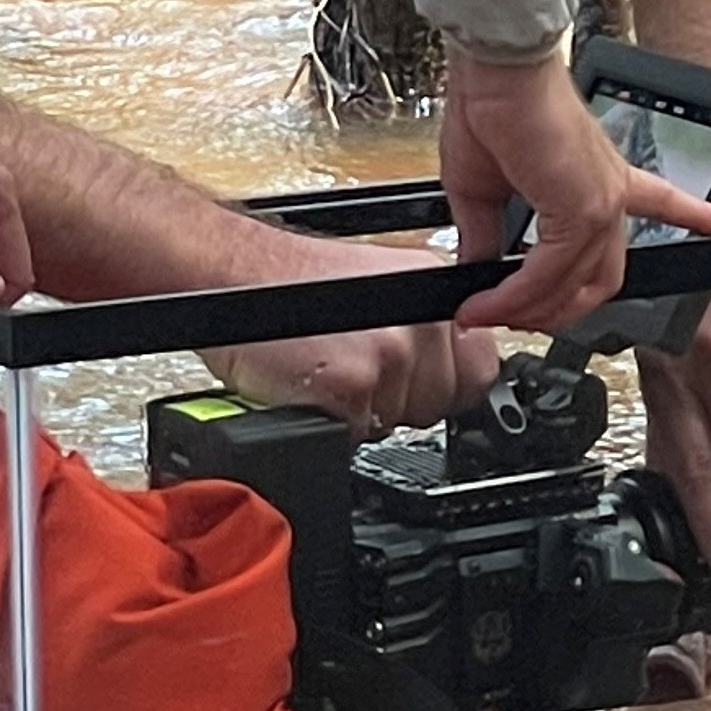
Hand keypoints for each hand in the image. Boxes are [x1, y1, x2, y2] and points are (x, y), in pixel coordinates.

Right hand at [201, 234, 493, 437]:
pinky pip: (358, 433)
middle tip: (355, 374)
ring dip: (364, 414)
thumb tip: (449, 369)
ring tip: (329, 373)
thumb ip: (421, 325)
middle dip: (400, 404)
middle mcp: (421, 321)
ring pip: (400, 423)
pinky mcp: (354, 384)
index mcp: (433, 287)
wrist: (230, 277)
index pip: (480, 370)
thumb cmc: (287, 283)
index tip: (421, 385)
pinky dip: (332, 423)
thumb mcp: (378, 287)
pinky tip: (311, 387)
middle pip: (440, 405)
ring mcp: (391, 353)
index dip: (446, 387)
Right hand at [434, 52, 710, 332]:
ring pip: (576, 284)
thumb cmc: (493, 105)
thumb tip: (478, 273)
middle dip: (560, 310)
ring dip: (527, 309)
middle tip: (516, 317)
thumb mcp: (484, 187)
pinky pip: (548, 273)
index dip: (697, 215)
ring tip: (485, 311)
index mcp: (601, 176)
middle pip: (604, 278)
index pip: (663, 201)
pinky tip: (489, 303)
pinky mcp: (582, 207)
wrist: (497, 69)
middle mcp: (610, 190)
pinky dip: (515, 296)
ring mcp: (602, 201)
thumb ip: (489, 236)